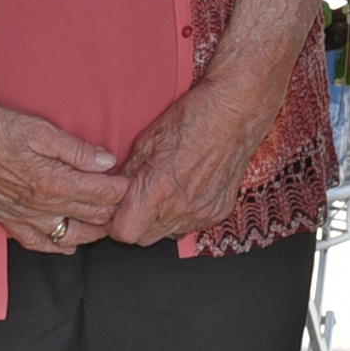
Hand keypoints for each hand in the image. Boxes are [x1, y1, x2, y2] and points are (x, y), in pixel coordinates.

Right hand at [0, 93, 128, 256]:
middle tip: (130, 203)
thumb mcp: (40, 129)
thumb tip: (106, 160)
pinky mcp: (8, 220)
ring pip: (71, 235)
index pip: (100, 194)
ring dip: (94, 231)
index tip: (136, 184)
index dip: (122, 190)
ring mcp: (24, 217)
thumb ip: (75, 149)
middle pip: (91, 217)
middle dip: (114, 211)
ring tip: (109, 223)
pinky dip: (59, 247)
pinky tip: (71, 244)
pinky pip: (39, 243)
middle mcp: (41, 206)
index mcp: (52, 182)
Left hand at [111, 62, 291, 244]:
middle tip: (135, 199)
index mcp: (158, 191)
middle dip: (134, 222)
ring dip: (159, 220)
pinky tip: (185, 191)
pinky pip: (192, 225)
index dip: (114, 221)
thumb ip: (128, 172)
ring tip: (162, 192)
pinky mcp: (219, 211)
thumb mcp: (146, 140)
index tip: (115, 208)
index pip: (123, 232)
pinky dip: (184, 214)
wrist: (234, 112)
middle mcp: (181, 208)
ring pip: (168, 234)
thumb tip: (115, 188)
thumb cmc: (193, 119)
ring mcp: (202, 212)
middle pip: (143, 238)